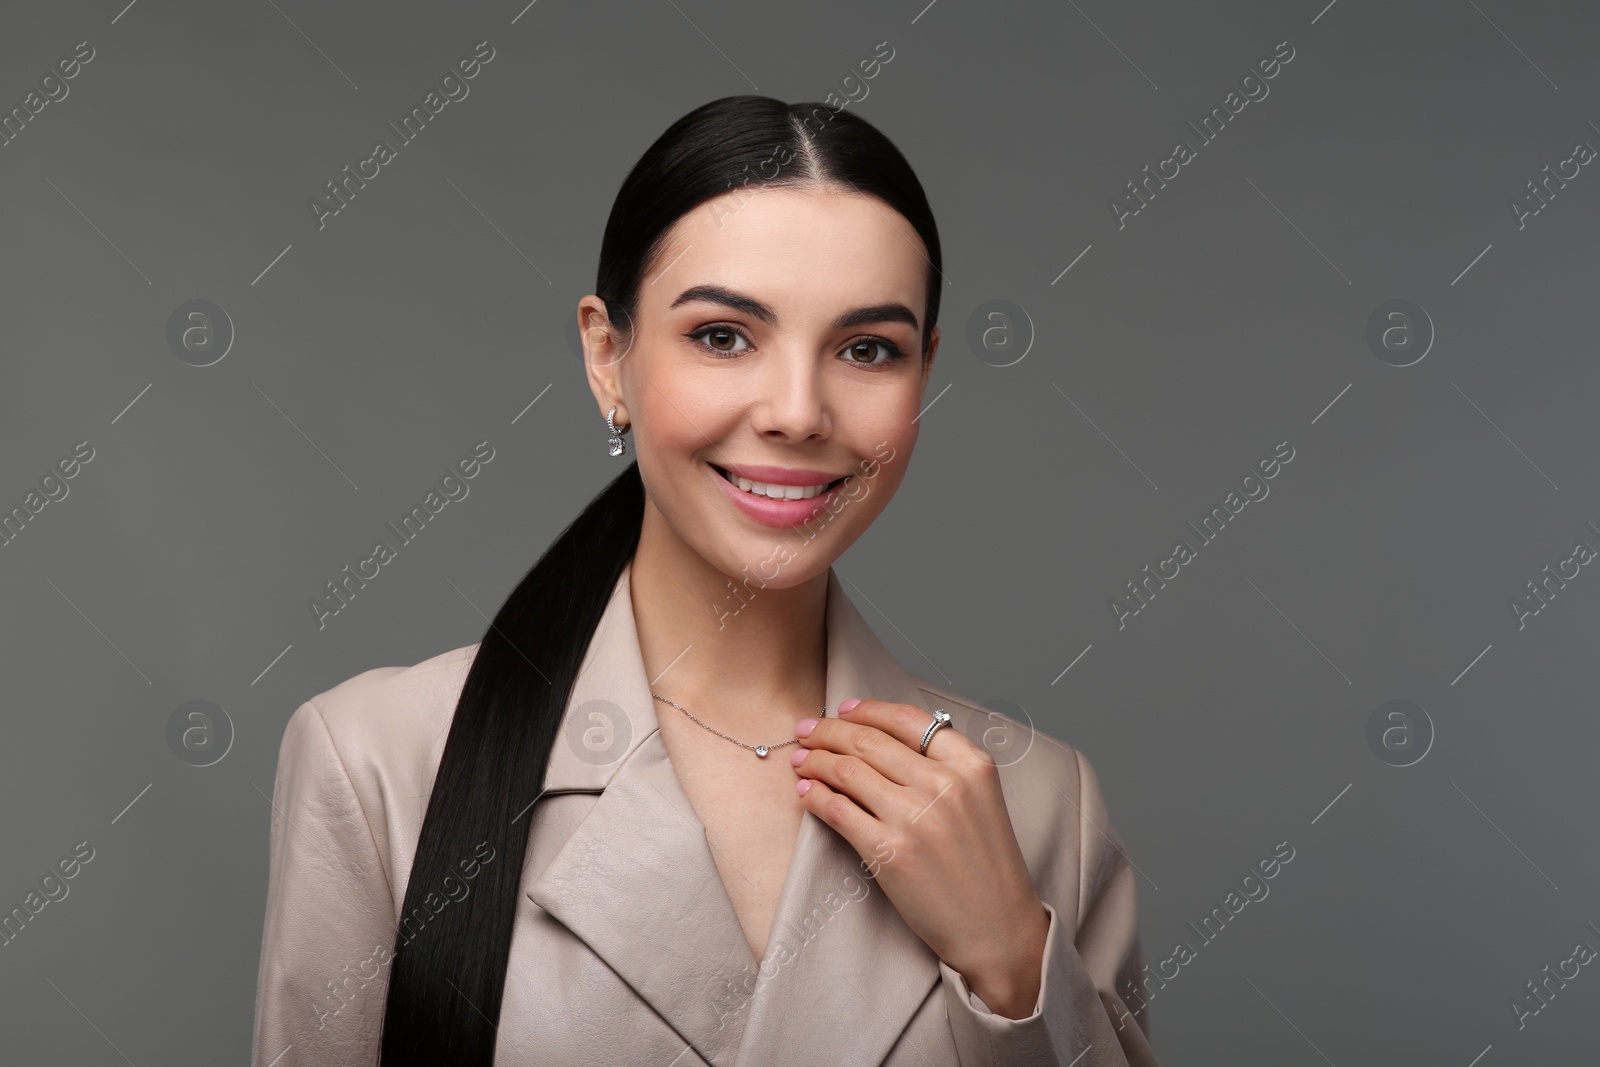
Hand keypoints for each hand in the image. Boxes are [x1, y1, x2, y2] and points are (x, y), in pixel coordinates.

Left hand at [791, 698, 1049, 1018]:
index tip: (843, 710)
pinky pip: (837, 809)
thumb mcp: (982, 800)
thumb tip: (886, 739)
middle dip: (829, 730)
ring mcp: (915, 817)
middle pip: (870, 740)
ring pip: (847, 769)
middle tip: (806, 730)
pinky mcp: (888, 852)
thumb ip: (946, 766)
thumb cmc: (987, 866)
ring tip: (800, 761)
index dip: (867, 710)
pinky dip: (815, 795)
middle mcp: (943, 783)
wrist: (997, 928)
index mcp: (971, 764)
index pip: (908, 718)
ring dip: (815, 760)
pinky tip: (806, 792)